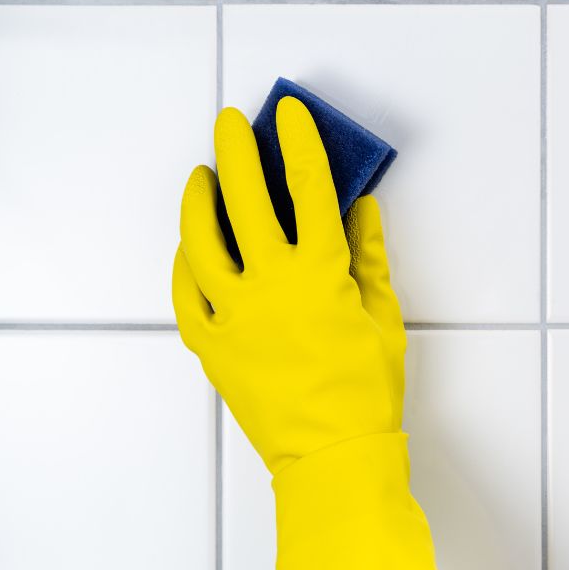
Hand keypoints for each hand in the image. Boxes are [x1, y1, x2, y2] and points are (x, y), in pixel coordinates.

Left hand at [171, 97, 404, 474]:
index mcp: (321, 273)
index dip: (299, 143)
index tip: (290, 115)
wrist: (334, 454)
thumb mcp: (384, 316)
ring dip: (198, 200)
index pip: (309, 187)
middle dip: (238, 151)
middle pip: (247, 199)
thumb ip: (370, 256)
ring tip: (200, 176)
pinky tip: (188, 247)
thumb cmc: (366, 391)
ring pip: (201, 240)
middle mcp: (271, 284)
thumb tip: (363, 210)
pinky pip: (185, 293)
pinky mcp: (212, 344)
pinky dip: (184, 264)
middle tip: (231, 124)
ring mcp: (234, 314)